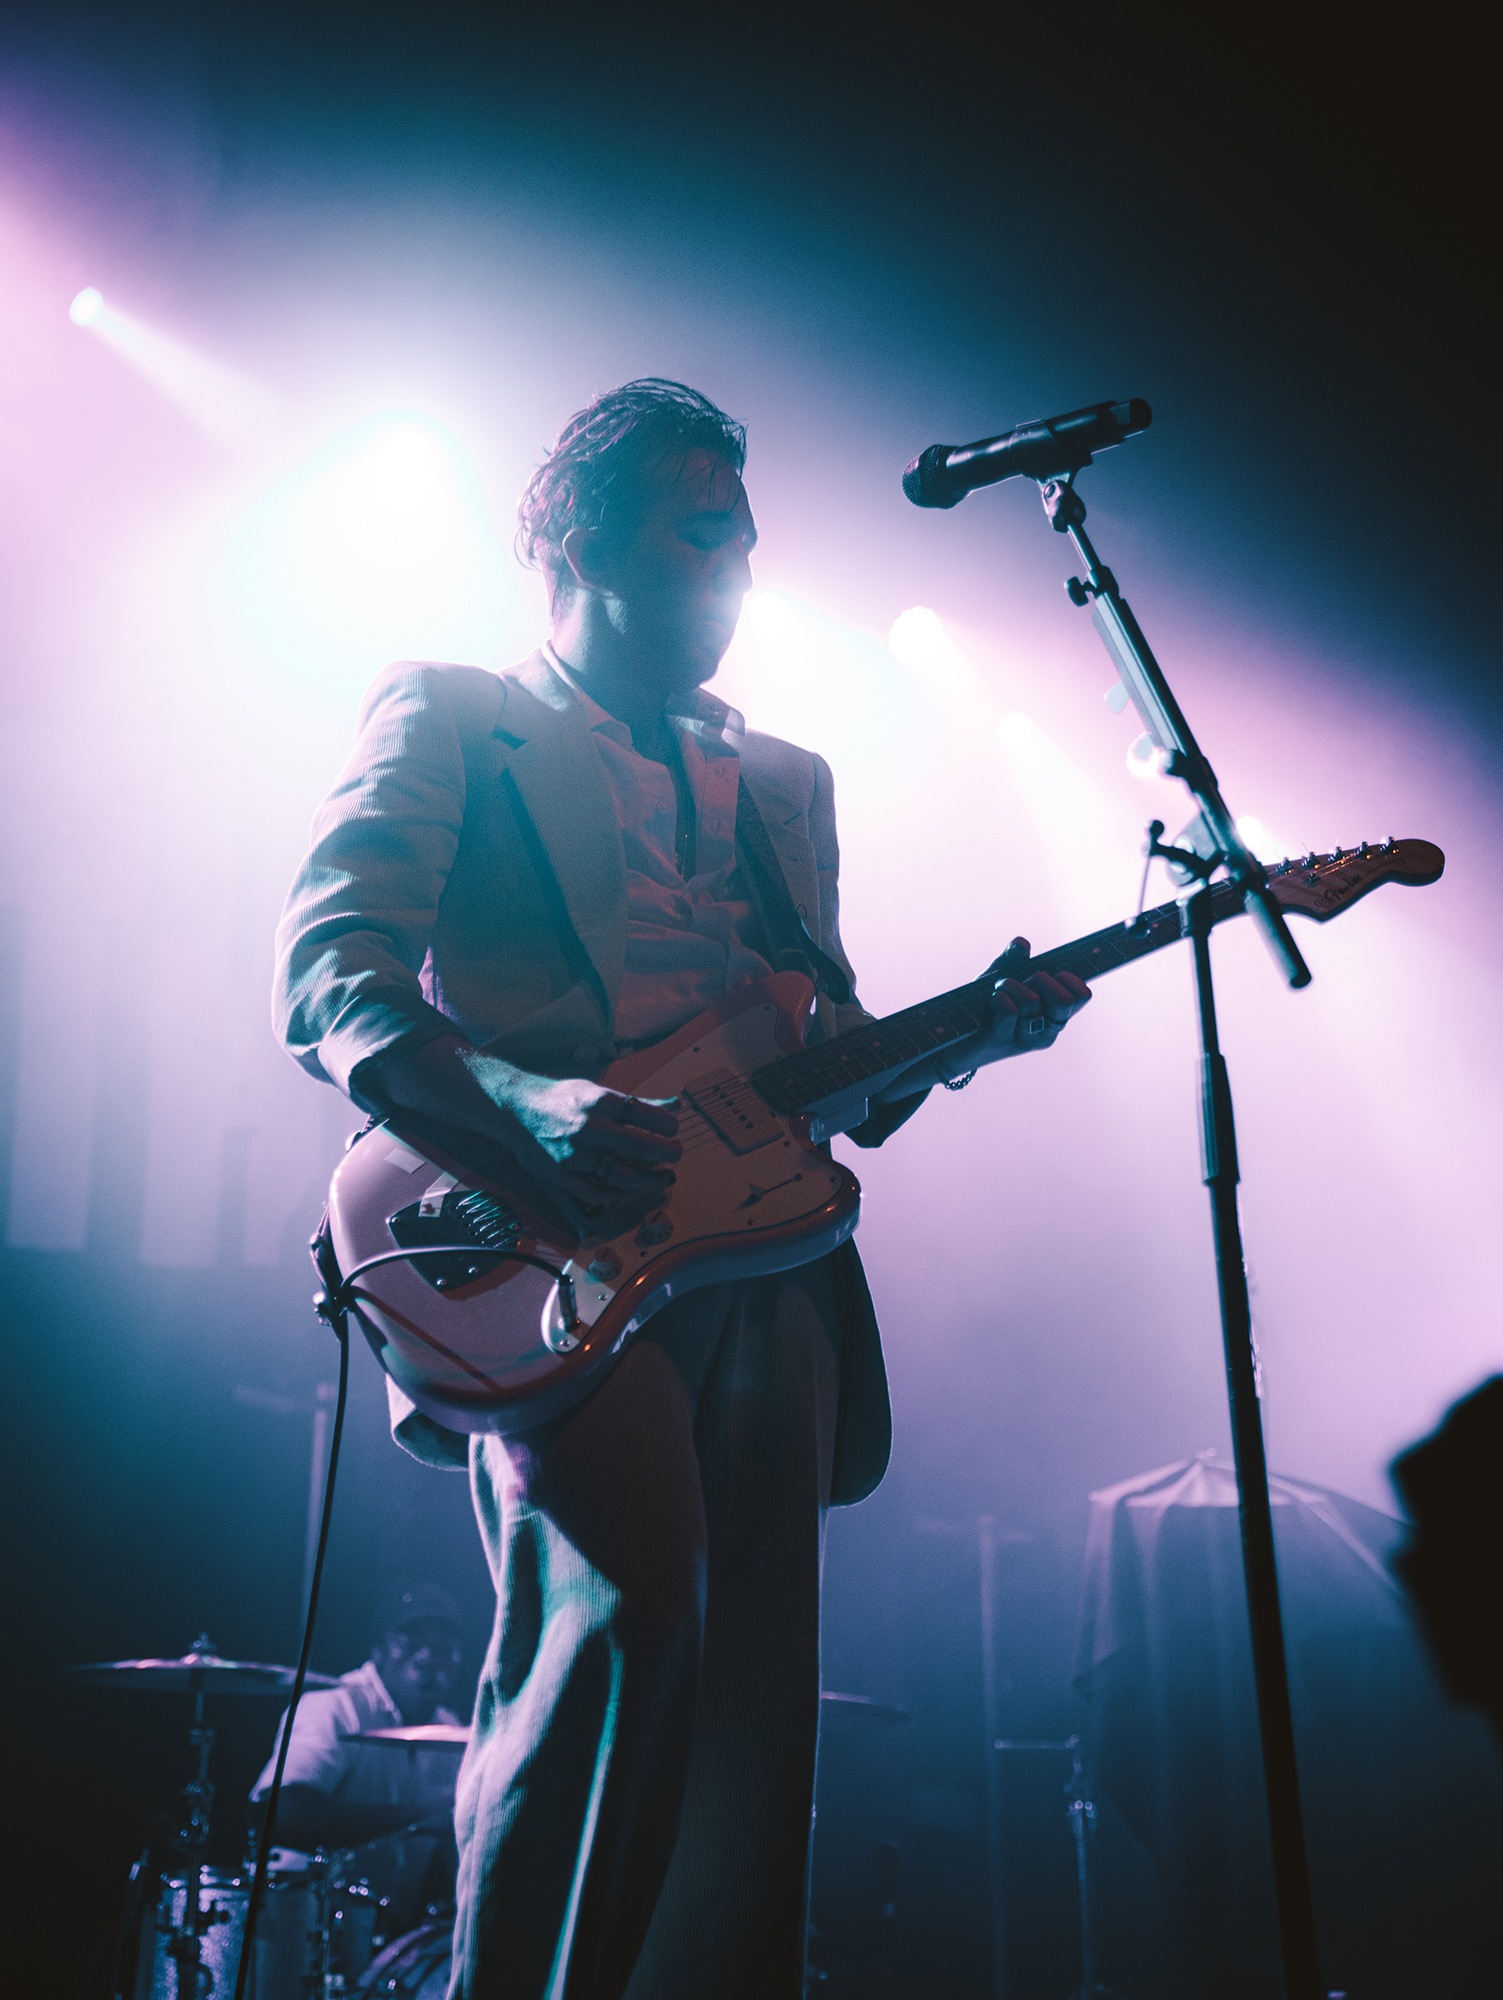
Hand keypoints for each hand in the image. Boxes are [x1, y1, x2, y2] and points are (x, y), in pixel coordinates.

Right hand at [359, 1036, 679, 1238]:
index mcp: (596, 1101)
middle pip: (635, 1147)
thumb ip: (635, 1103)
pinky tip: (634, 1191)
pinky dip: (620, 1195)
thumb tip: (674, 1106)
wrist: (514, 1109)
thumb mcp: (596, 1091)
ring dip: (648, 1180)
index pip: (640, 1114)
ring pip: (620, 1175)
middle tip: (675, 1155)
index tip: (674, 1130)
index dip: (665, 1125)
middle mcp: (585, 1128)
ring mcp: (573, 1155)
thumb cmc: (561, 1098)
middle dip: (663, 1154)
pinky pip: (597, 1194)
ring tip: (663, 1178)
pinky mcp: (562, 1176)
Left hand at [975, 936, 1090, 1061]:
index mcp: (1054, 1015)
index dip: (1069, 978)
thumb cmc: (983, 1007)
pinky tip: (990, 1001)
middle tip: (1023, 982)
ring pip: (1032, 1001)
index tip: (1049, 973)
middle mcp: (1047, 1031)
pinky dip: (997, 997)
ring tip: (998, 990)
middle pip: (1065, 1000)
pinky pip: (1009, 1009)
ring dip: (1010, 985)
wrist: (953, 1039)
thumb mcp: (1000, 977)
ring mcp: (1026, 1039)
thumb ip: (1012, 960)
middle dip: (1041, 979)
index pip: (1082, 996)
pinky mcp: (1003, 1041)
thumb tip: (1021, 943)